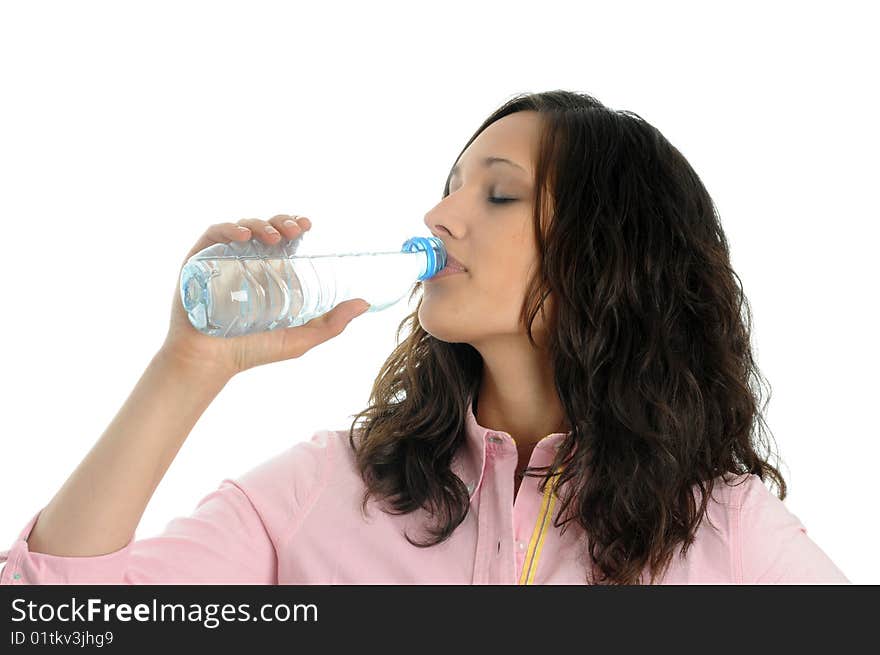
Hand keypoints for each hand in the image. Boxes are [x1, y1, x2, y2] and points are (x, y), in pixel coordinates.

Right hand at [161, 214, 369, 378]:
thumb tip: (365, 303)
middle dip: (281, 222)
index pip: (285, 240)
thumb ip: (332, 323)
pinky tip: (243, 236)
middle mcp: (248, 261)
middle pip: (266, 229)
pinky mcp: (199, 260)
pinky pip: (214, 234)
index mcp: (270, 272)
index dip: (296, 226)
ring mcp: (223, 259)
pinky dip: (229, 228)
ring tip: (274, 237)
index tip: (308, 226)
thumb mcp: (300, 337)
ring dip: (260, 224)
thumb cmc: (254, 350)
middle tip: (294, 230)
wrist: (211, 361)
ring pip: (242, 227)